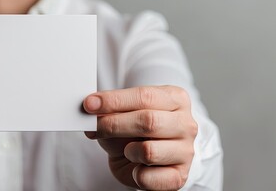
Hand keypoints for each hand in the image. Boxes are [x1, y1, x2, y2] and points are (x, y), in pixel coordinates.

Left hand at [83, 86, 197, 189]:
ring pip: (149, 151)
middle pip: (148, 121)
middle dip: (114, 125)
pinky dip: (136, 175)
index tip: (89, 104)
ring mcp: (186, 151)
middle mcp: (186, 124)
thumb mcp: (121, 115)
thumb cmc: (133, 132)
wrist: (145, 159)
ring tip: (127, 150)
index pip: (144, 96)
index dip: (113, 100)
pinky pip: (149, 178)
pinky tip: (135, 167)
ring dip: (128, 151)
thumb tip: (90, 112)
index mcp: (175, 99)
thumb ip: (108, 112)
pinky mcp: (179, 176)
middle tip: (95, 128)